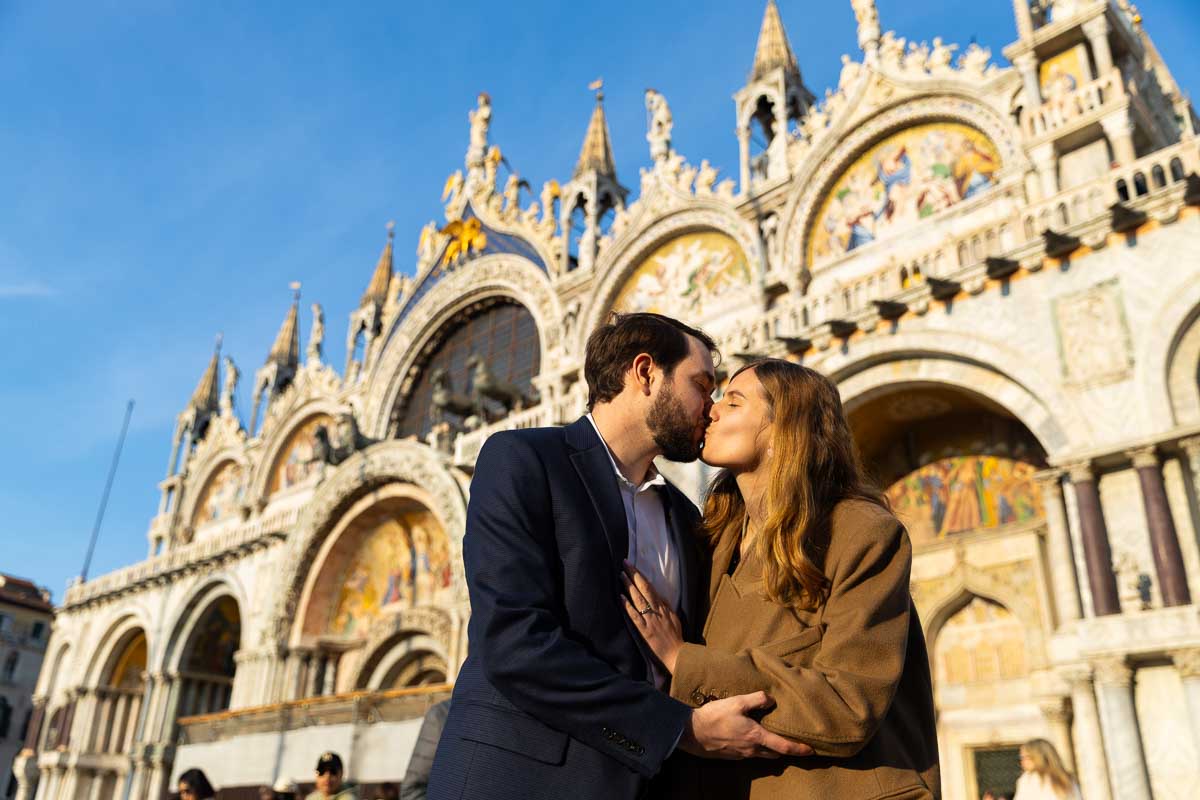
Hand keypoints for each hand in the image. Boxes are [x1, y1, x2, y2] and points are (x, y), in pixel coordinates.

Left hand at [621, 562, 683, 672]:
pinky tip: (621, 597)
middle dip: (634, 574)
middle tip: (625, 563)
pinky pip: (635, 615)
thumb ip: (666, 606)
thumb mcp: (674, 617)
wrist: (677, 654)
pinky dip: (627, 605)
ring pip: (638, 598)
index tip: (632, 566)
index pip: (651, 587)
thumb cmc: (675, 637)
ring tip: (621, 575)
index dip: (640, 576)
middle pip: (644, 588)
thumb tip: (658, 595)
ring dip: (629, 586)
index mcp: (663, 607)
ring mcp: (650, 619)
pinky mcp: (644, 630)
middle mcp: (657, 610)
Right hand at [679, 691, 813, 759]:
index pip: (784, 746)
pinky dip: (755, 747)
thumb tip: (771, 699)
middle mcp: (752, 750)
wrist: (693, 733)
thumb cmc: (715, 717)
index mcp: (756, 736)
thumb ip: (756, 699)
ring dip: (769, 748)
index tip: (811, 750)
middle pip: (775, 753)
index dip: (799, 749)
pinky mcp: (732, 756)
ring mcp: (742, 755)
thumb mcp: (736, 702)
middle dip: (785, 749)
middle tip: (792, 741)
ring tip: (771, 737)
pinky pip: (749, 754)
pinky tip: (749, 737)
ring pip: (762, 755)